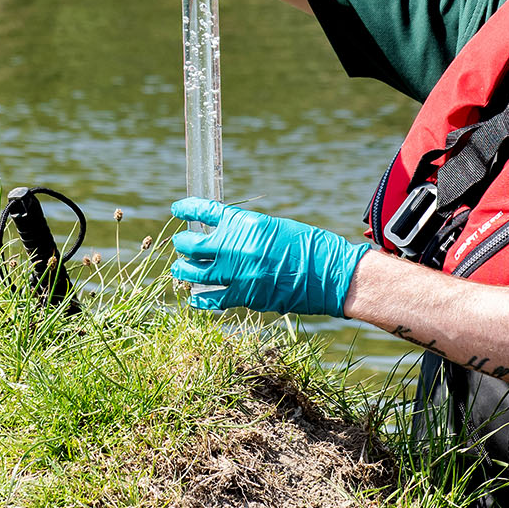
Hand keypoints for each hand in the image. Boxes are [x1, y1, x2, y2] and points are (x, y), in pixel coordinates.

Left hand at [168, 198, 370, 315]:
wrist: (330, 275)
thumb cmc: (308, 246)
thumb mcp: (274, 227)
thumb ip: (246, 231)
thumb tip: (224, 237)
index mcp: (247, 223)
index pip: (206, 211)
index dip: (187, 209)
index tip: (178, 209)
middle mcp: (238, 247)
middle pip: (194, 245)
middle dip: (182, 243)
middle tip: (180, 244)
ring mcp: (239, 274)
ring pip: (195, 274)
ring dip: (183, 271)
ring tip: (179, 269)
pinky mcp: (245, 297)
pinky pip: (213, 299)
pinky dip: (200, 299)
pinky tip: (193, 298)